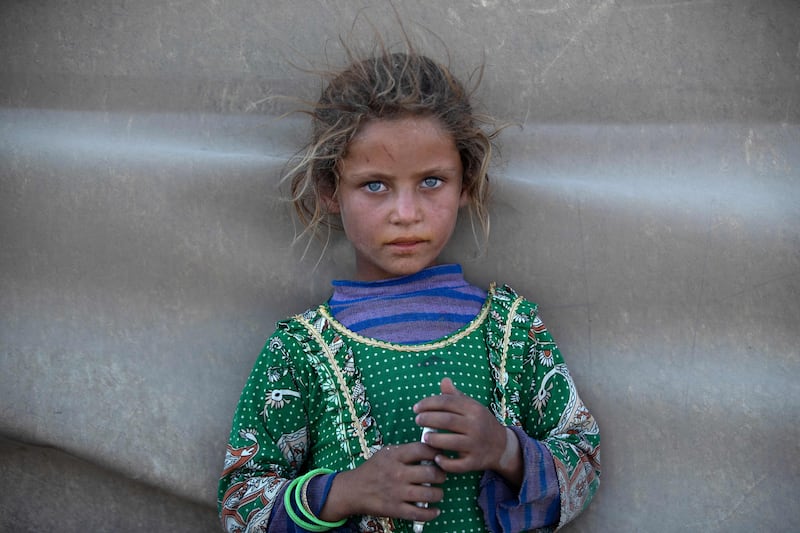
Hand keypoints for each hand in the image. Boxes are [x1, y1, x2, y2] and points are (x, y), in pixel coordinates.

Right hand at [320, 442, 445, 522]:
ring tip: (437, 492)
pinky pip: (420, 513)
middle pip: (431, 473)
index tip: (440, 456)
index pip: (424, 450)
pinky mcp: (396, 510)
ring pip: (429, 494)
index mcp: (395, 456)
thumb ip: (406, 452)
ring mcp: (397, 493)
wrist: (353, 490)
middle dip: (441, 475)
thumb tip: (431, 450)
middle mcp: (398, 473)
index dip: (437, 452)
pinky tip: (435, 510)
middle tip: (441, 476)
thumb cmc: (373, 470)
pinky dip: (431, 513)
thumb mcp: (386, 454)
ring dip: (438, 494)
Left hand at [412, 378, 521, 484]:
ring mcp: (476, 445)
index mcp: (473, 409)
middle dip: (427, 419)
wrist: (502, 446)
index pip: (447, 402)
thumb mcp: (471, 406)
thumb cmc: (480, 422)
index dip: (428, 403)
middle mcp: (476, 426)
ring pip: (451, 442)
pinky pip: (457, 465)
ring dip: (434, 440)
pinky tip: (437, 457)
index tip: (416, 408)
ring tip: (424, 437)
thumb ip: (455, 396)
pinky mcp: (475, 462)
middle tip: (417, 420)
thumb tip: (444, 380)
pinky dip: (445, 462)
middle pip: (447, 421)